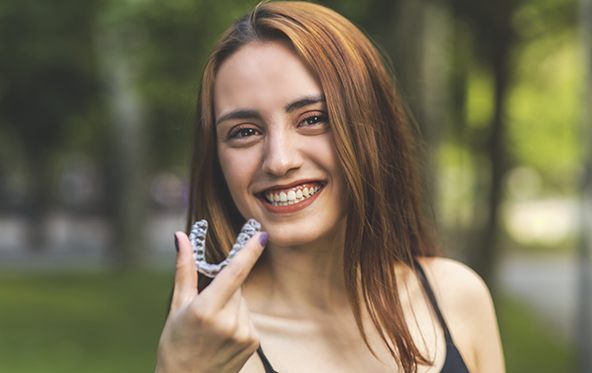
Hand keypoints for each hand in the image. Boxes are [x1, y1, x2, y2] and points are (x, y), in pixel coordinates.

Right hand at [155, 230, 267, 372]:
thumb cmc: (175, 343)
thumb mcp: (177, 306)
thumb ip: (184, 269)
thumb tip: (181, 237)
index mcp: (206, 310)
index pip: (234, 274)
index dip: (250, 252)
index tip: (262, 234)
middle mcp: (228, 322)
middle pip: (237, 287)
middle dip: (225, 288)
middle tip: (207, 306)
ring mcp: (244, 334)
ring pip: (243, 302)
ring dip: (232, 305)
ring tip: (213, 327)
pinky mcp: (253, 342)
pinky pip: (248, 317)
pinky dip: (238, 319)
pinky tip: (223, 335)